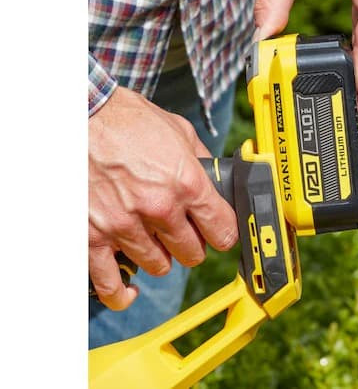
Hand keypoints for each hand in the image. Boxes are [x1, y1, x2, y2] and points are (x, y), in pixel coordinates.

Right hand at [89, 87, 237, 309]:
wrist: (81, 116)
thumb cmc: (126, 119)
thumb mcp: (177, 129)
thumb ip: (200, 158)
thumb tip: (215, 174)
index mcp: (186, 182)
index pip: (222, 229)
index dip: (224, 233)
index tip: (220, 234)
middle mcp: (159, 208)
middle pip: (192, 253)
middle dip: (192, 246)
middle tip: (184, 234)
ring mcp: (125, 225)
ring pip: (158, 266)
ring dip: (160, 258)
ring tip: (154, 242)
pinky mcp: (93, 236)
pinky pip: (111, 283)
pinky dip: (122, 292)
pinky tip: (129, 290)